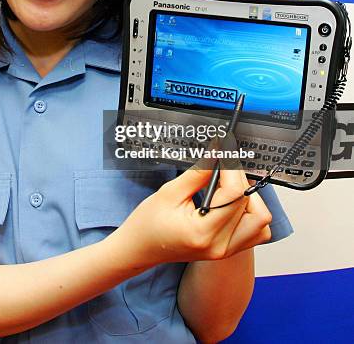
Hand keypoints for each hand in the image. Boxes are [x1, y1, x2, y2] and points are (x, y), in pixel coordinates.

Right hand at [111, 167, 271, 269]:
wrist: (140, 248)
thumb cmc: (148, 224)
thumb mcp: (169, 192)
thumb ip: (199, 173)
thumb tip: (219, 153)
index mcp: (203, 233)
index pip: (234, 194)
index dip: (232, 166)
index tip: (225, 148)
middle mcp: (219, 246)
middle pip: (252, 206)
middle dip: (240, 179)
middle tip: (223, 165)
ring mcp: (226, 251)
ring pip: (261, 221)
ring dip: (250, 199)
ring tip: (227, 186)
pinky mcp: (228, 249)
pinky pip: (255, 231)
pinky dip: (250, 213)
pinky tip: (231, 202)